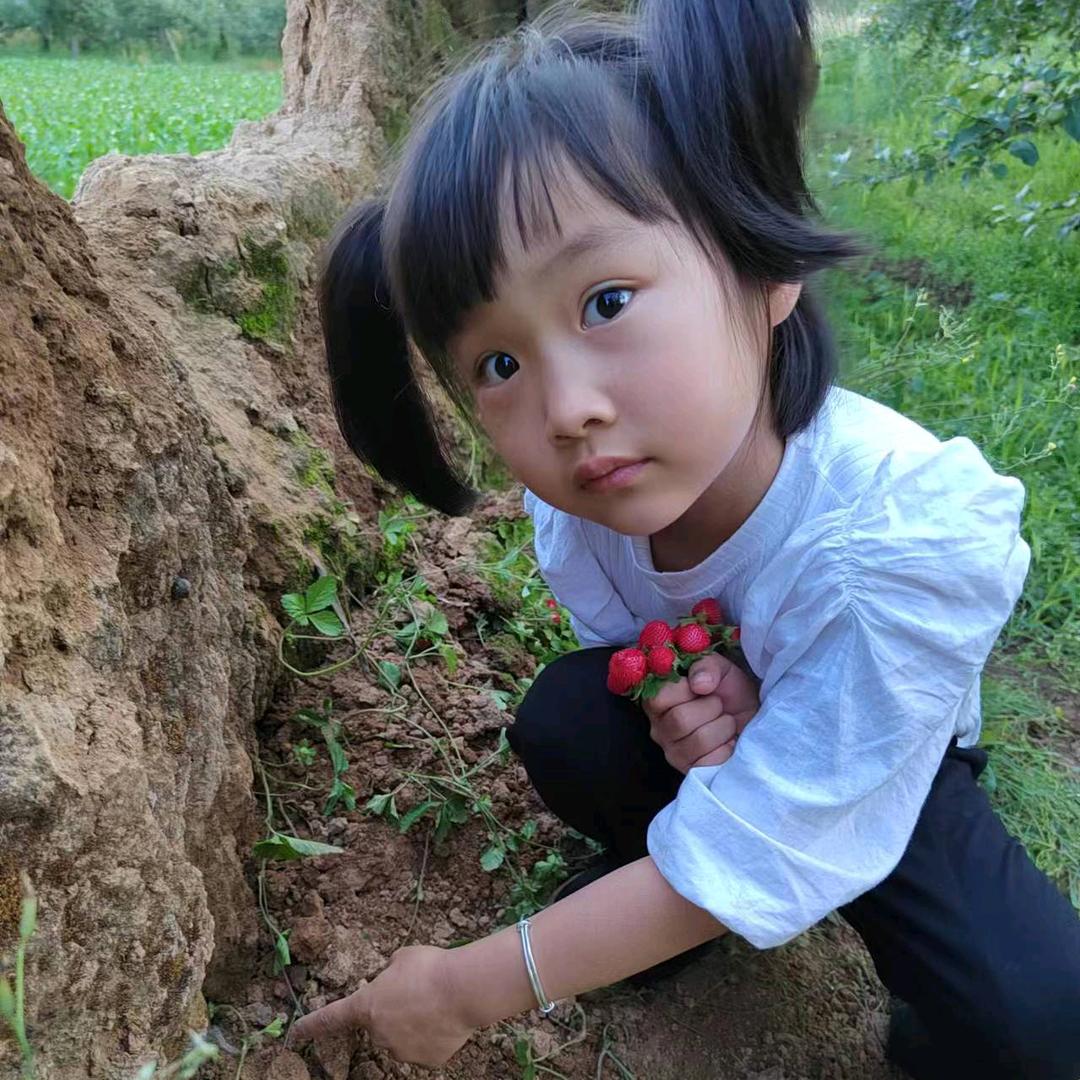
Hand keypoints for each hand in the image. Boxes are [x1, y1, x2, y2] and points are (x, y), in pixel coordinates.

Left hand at [288, 944, 474, 1065]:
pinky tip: (445, 1020)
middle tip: (418, 993)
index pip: (331, 1018)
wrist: (464, 989)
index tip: (295, 1034)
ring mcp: (402, 1051)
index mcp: (367, 1005)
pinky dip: (432, 1037)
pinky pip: (425, 1048)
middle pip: (380, 1025)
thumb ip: (390, 971)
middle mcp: (379, 1033)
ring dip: (414, 1025)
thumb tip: (393, 977)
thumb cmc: (430, 967)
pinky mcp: (426, 1061)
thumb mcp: (403, 957)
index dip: (311, 1026)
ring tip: (436, 1004)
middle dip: (394, 1012)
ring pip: (403, 1038)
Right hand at [642, 652, 758, 773]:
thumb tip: (699, 684)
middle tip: (719, 705)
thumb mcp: (720, 668)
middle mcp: (659, 728)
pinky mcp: (692, 771)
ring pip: (698, 740)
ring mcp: (674, 753)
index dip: (684, 690)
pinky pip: (709, 761)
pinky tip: (727, 742)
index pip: (658, 698)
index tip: (702, 686)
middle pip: (680, 720)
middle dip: (711, 708)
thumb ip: (706, 666)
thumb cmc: (730, 691)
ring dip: (723, 726)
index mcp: (658, 701)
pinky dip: (726, 748)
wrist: (753, 717)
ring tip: (726, 722)